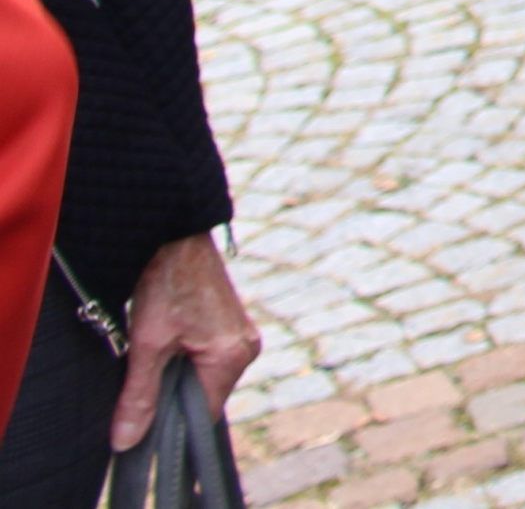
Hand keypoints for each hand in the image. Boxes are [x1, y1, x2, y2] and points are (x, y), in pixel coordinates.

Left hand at [111, 234, 258, 447]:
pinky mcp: (230, 325)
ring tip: (153, 352)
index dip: (170, 423)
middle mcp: (246, 347)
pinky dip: (182, 360)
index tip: (140, 419)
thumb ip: (139, 396)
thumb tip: (126, 442)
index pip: (202, 415)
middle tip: (141, 376)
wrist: (175, 234)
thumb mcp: (146, 345)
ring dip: (175, 376)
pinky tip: (163, 343)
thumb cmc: (166, 283)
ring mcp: (240, 334)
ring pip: (202, 378)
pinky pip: (206, 360)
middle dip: (171, 395)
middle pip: (203, 397)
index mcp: (233, 356)